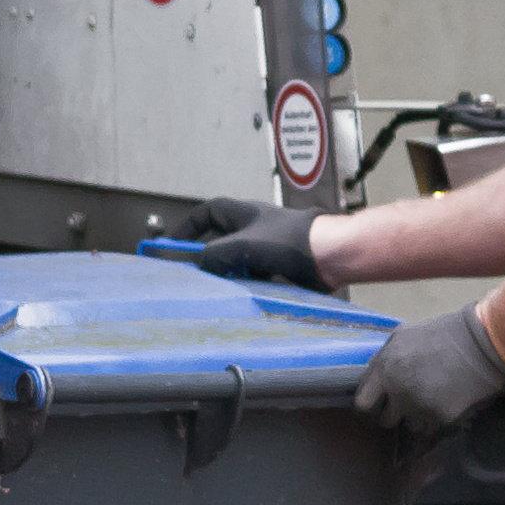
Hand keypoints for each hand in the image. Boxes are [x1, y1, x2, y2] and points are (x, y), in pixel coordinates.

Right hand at [157, 197, 331, 288]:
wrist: (330, 256)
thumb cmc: (291, 242)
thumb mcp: (241, 247)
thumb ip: (213, 255)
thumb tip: (199, 265)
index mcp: (242, 213)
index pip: (206, 213)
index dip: (188, 227)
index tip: (173, 244)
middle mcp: (253, 227)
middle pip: (220, 240)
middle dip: (210, 257)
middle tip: (198, 273)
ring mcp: (267, 245)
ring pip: (237, 260)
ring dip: (231, 272)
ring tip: (228, 284)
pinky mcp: (280, 264)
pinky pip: (254, 274)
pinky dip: (248, 282)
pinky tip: (249, 291)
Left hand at [358, 301, 504, 445]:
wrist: (481, 342)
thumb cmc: (443, 333)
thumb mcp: (403, 336)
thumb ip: (385, 358)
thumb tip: (376, 374)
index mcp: (384, 369)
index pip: (363, 403)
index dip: (372, 406)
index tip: (380, 407)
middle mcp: (396, 390)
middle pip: (385, 420)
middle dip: (394, 416)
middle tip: (407, 408)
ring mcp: (417, 405)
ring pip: (410, 424)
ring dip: (419, 417)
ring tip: (434, 399)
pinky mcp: (439, 416)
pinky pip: (432, 426)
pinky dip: (438, 419)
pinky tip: (449, 401)